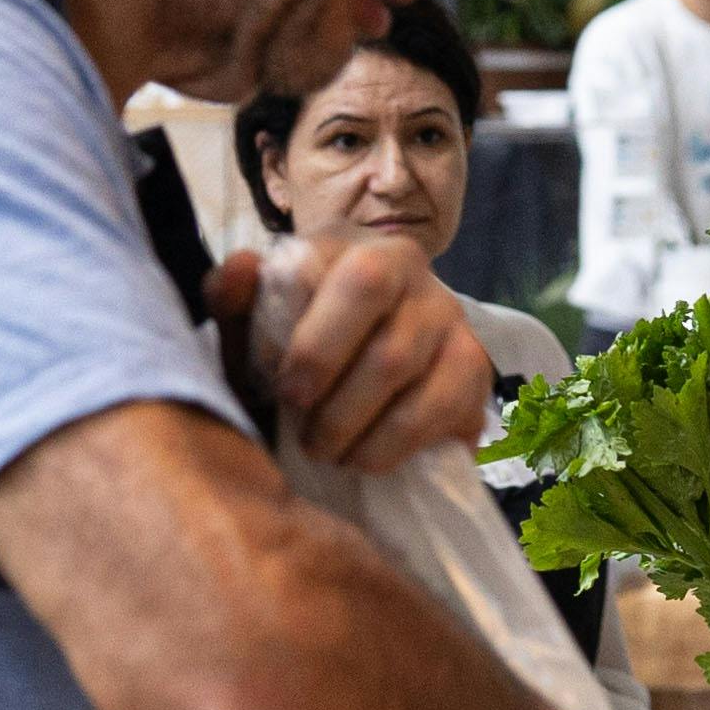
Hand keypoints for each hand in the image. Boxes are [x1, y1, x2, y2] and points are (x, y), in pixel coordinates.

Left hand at [213, 235, 492, 472]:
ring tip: (327, 453)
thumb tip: (240, 270)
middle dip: (340, 406)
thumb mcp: (252, 325)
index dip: (320, 347)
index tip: (285, 395)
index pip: (359, 284)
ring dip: (361, 431)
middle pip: (390, 349)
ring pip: (415, 387)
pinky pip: (441, 414)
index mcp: (356, 251)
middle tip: (306, 438)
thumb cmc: (292, 345)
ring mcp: (452, 322)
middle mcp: (416, 276)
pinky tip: (364, 458)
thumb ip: (234, 298)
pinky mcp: (475, 370)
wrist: (348, 370)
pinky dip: (393, 446)